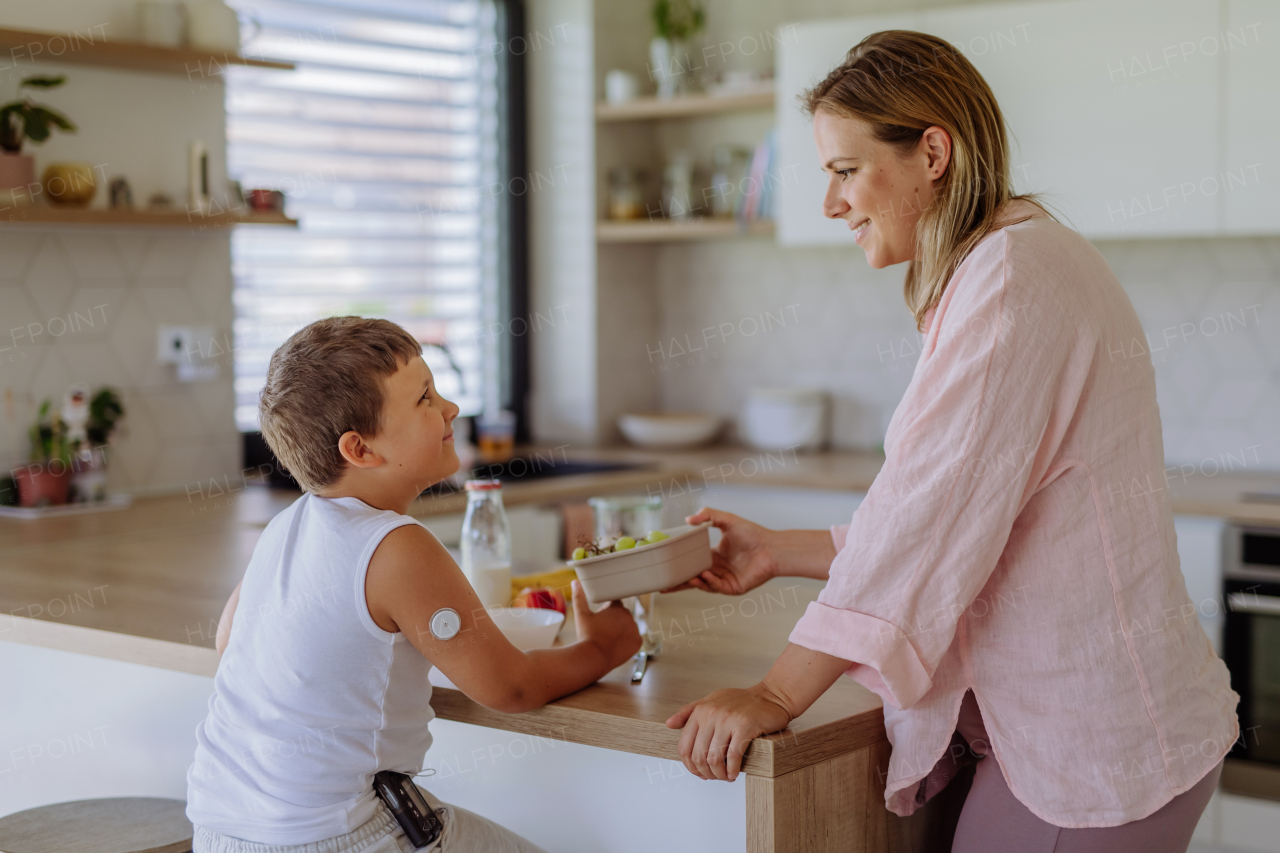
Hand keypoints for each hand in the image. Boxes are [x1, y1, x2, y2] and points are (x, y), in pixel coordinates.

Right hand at [572, 580, 641, 671]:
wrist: (593, 658)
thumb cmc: (586, 635)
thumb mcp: (581, 614)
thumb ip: (579, 596)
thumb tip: (575, 582)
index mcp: (618, 607)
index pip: (614, 603)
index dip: (605, 610)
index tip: (599, 619)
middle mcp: (630, 617)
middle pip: (621, 615)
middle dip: (613, 620)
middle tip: (601, 630)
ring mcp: (635, 630)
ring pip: (628, 626)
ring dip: (621, 629)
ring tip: (607, 639)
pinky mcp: (637, 643)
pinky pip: (633, 638)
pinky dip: (627, 641)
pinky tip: (616, 644)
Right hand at [665, 508, 776, 594]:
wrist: (772, 547)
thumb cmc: (753, 533)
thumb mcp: (726, 520)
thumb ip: (708, 515)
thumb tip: (688, 519)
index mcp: (714, 556)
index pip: (692, 562)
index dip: (679, 565)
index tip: (664, 564)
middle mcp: (717, 569)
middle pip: (692, 578)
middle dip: (678, 583)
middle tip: (662, 585)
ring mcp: (724, 580)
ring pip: (702, 584)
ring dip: (692, 582)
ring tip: (685, 577)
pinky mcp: (733, 588)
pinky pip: (716, 587)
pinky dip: (708, 582)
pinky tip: (703, 575)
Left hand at [665, 684, 791, 780]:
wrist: (771, 697)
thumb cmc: (742, 702)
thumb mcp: (711, 701)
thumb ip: (689, 712)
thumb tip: (669, 724)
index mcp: (700, 710)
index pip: (684, 746)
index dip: (690, 766)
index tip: (699, 773)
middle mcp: (711, 714)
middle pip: (698, 756)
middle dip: (705, 773)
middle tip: (714, 778)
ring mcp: (728, 720)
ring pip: (715, 759)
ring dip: (719, 774)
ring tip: (725, 777)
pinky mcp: (745, 727)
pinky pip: (733, 756)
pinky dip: (733, 770)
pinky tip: (735, 774)